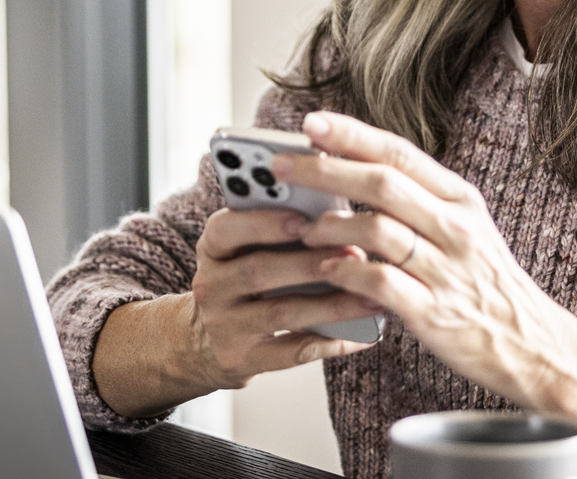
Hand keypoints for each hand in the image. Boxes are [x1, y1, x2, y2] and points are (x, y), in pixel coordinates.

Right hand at [91, 206, 378, 417]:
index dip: (264, 223)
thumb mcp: (243, 249)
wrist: (204, 341)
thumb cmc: (243, 280)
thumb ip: (277, 229)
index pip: (226, 228)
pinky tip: (363, 334)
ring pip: (281, 313)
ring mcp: (223, 326)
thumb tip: (337, 217)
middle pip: (259, 271)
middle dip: (311, 262)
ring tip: (372, 296)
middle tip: (356, 253)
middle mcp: (211, 285)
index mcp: (213, 247)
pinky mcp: (241, 360)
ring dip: (332, 304)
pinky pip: (292, 352)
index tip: (303, 218)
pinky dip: (332, 342)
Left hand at [268, 111, 576, 409]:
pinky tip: (326, 270)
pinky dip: (346, 273)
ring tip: (302, 228)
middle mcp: (456, 228)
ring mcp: (446, 270)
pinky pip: (379, 283)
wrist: (529, 344)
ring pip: (379, 230)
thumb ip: (416, 201)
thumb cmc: (484, 283)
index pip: (400, 153)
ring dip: (331, 225)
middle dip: (326, 171)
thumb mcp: (464, 228)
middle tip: (281, 168)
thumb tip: (352, 171)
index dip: (352, 135)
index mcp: (460, 200)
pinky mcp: (433, 312)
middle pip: (383, 183)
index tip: (310, 123)